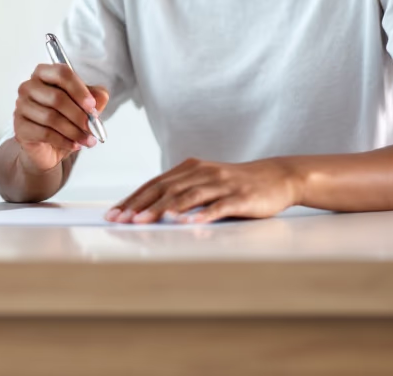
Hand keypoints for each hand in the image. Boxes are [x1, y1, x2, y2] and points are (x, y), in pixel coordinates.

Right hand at [13, 63, 109, 173]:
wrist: (48, 146)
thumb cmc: (65, 119)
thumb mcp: (84, 106)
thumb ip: (95, 97)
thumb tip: (100, 96)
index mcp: (44, 73)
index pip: (62, 73)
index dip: (79, 90)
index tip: (92, 106)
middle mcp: (29, 86)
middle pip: (56, 97)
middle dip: (79, 115)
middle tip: (93, 127)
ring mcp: (21, 106)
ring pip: (51, 117)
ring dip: (74, 131)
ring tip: (87, 140)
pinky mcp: (19, 126)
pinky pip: (44, 133)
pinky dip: (64, 141)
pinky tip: (74, 145)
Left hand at [106, 157, 303, 223]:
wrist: (278, 177)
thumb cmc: (237, 184)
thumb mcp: (206, 182)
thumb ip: (182, 191)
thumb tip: (149, 208)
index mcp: (191, 168)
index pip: (155, 184)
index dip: (134, 198)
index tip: (114, 213)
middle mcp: (203, 172)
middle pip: (166, 189)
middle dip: (140, 205)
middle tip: (121, 220)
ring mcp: (222, 184)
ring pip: (187, 196)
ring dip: (162, 210)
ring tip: (143, 222)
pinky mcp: (240, 197)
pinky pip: (217, 206)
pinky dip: (200, 215)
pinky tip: (186, 223)